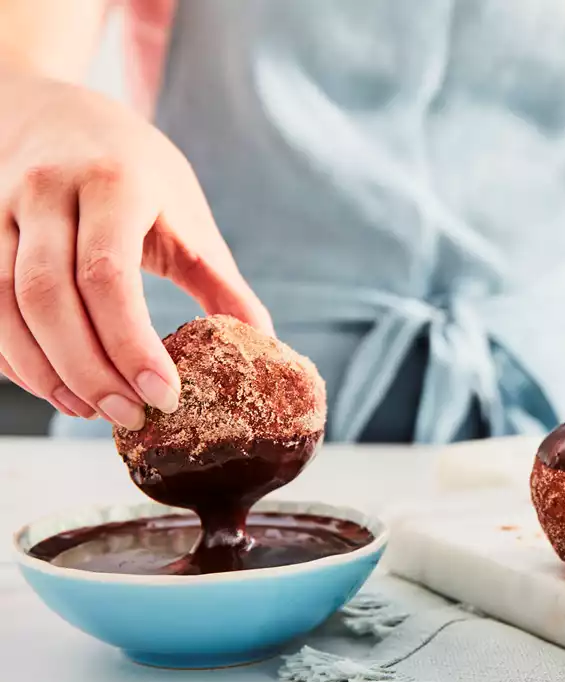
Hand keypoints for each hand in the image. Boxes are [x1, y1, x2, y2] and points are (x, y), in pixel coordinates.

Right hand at [0, 68, 270, 429]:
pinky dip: (11, 354)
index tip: (163, 394)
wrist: (53, 110)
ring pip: (3, 303)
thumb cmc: (134, 170)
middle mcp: (47, 192)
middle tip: (127, 415)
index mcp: (114, 184)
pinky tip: (50, 385)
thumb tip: (265, 344)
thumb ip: (220, 280)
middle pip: (48, 296)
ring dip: (42, 369)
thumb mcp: (187, 212)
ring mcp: (1, 209)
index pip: (108, 275)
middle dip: (87, 368)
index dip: (130, 343)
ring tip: (87, 410)